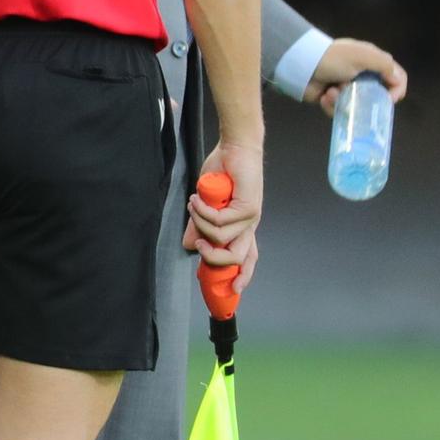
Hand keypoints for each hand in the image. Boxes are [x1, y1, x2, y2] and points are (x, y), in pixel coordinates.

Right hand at [183, 141, 262, 288]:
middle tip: (196, 244)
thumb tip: (187, 245)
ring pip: (222, 239)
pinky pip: (219, 221)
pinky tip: (197, 198)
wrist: (235, 148)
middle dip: (213, 258)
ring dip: (200, 223)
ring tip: (193, 205)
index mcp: (242, 226)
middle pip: (238, 257)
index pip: (247, 257)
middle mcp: (250, 224)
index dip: (243, 274)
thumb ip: (197, 225)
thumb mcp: (204, 204)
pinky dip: (203, 211)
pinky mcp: (249, 206)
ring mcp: (251, 216)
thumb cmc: (222, 172)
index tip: (234, 291)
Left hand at [307, 38, 407, 116]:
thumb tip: (397, 80)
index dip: (397, 88)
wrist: (301, 65)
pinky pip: (339, 109)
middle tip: (359, 100)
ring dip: (345, 101)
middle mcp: (360, 74)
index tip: (390, 99)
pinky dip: (332, 104)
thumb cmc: (334, 58)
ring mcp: (345, 87)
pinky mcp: (331, 98)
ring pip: (357, 105)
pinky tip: (324, 96)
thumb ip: (385, 65)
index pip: (395, 76)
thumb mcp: (364, 56)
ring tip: (333, 92)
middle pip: (376, 94)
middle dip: (366, 99)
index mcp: (371, 61)